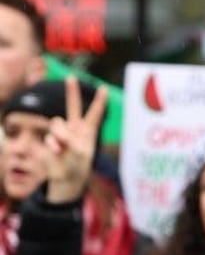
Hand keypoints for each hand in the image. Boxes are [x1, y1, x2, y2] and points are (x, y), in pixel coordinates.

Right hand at [44, 76, 108, 203]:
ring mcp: (62, 132)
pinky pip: (50, 137)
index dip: (99, 101)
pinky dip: (54, 146)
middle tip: (71, 77)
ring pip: (56, 123)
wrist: (67, 177)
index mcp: (88, 130)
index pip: (95, 113)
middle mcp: (75, 127)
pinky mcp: (51, 138)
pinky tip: (58, 153)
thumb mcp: (79, 152)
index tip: (104, 88)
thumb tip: (56, 129)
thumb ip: (69, 138)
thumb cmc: (78, 165)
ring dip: (60, 135)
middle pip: (73, 106)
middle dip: (72, 91)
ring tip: (65, 149)